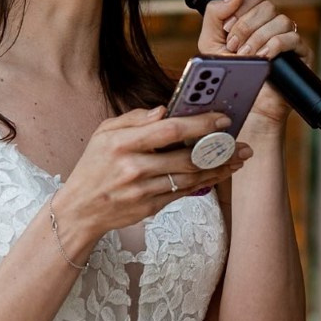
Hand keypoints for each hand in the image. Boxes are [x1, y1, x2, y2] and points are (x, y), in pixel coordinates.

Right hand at [56, 108, 253, 240]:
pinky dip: (204, 183)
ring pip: (190, 178)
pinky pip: (183, 193)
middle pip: (186, 158)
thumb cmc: (93, 166)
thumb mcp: (104, 133)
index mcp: (122, 144)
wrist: (80, 210)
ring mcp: (143, 191)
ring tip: (238, 159)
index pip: (169, 130)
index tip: (221, 119)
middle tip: (241, 144)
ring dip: (218, 169)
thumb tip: (164, 110)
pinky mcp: (150, 207)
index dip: (199, 124)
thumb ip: (134, 118)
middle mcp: (134, 168)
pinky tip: (219, 174)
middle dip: (219, 150)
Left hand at [199, 0, 313, 126]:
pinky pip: (292, 38)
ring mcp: (288, 39)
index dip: (241, 7)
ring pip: (280, 20)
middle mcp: (272, 27)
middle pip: (267, 6)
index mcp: (253, 20)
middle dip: (246, 26)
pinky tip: (263, 58)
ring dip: (258, 38)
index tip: (227, 28)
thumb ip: (215, 15)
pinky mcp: (300, 55)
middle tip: (234, 46)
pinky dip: (273, 46)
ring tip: (247, 56)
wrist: (244, 108)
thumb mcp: (210, 43)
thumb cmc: (229, 78)